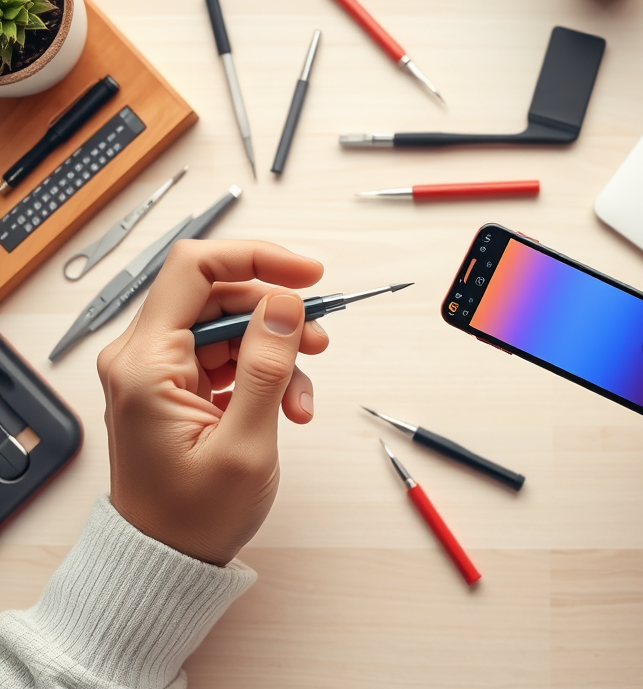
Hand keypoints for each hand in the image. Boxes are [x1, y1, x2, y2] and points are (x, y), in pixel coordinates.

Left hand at [97, 240, 328, 565]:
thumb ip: (267, 365)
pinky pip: (228, 358)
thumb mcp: (246, 443)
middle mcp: (143, 358)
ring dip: (277, 351)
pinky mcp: (175, 388)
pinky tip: (288, 408)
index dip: (256, 258)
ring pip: (230, 327)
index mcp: (145, 364)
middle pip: (219, 296)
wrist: (166, 563)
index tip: (308, 274)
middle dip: (277, 314)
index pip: (195, 270)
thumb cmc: (193, 518)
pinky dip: (265, 374)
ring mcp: (158, 373)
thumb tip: (286, 301)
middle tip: (320, 341)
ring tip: (302, 398)